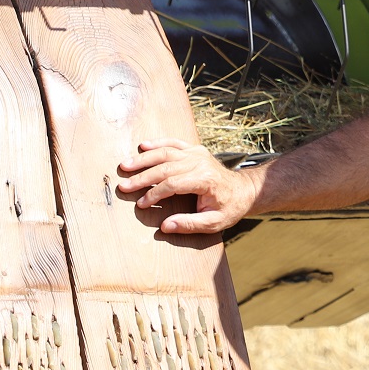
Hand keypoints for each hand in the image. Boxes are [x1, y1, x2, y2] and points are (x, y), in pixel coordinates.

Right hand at [115, 139, 259, 233]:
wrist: (244, 190)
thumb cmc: (229, 208)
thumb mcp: (214, 223)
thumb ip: (190, 225)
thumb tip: (165, 226)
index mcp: (205, 180)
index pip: (173, 184)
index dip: (155, 194)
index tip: (141, 204)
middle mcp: (200, 163)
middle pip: (165, 167)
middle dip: (142, 177)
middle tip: (124, 186)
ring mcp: (197, 154)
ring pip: (166, 153)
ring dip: (144, 159)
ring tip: (125, 165)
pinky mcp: (195, 150)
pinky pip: (174, 143)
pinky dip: (158, 143)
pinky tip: (143, 146)